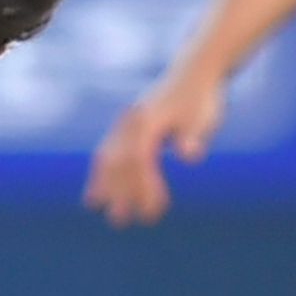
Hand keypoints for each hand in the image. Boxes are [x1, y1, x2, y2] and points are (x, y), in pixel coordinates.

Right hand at [84, 68, 226, 225]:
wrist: (194, 74)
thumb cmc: (201, 100)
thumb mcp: (202, 118)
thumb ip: (193, 137)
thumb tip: (188, 156)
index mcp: (148, 120)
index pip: (140, 158)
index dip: (144, 186)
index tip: (153, 210)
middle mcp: (132, 121)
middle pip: (118, 160)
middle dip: (117, 192)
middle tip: (119, 221)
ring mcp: (126, 122)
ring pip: (107, 155)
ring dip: (101, 182)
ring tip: (94, 206)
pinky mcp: (126, 126)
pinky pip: (107, 149)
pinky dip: (101, 170)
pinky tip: (97, 187)